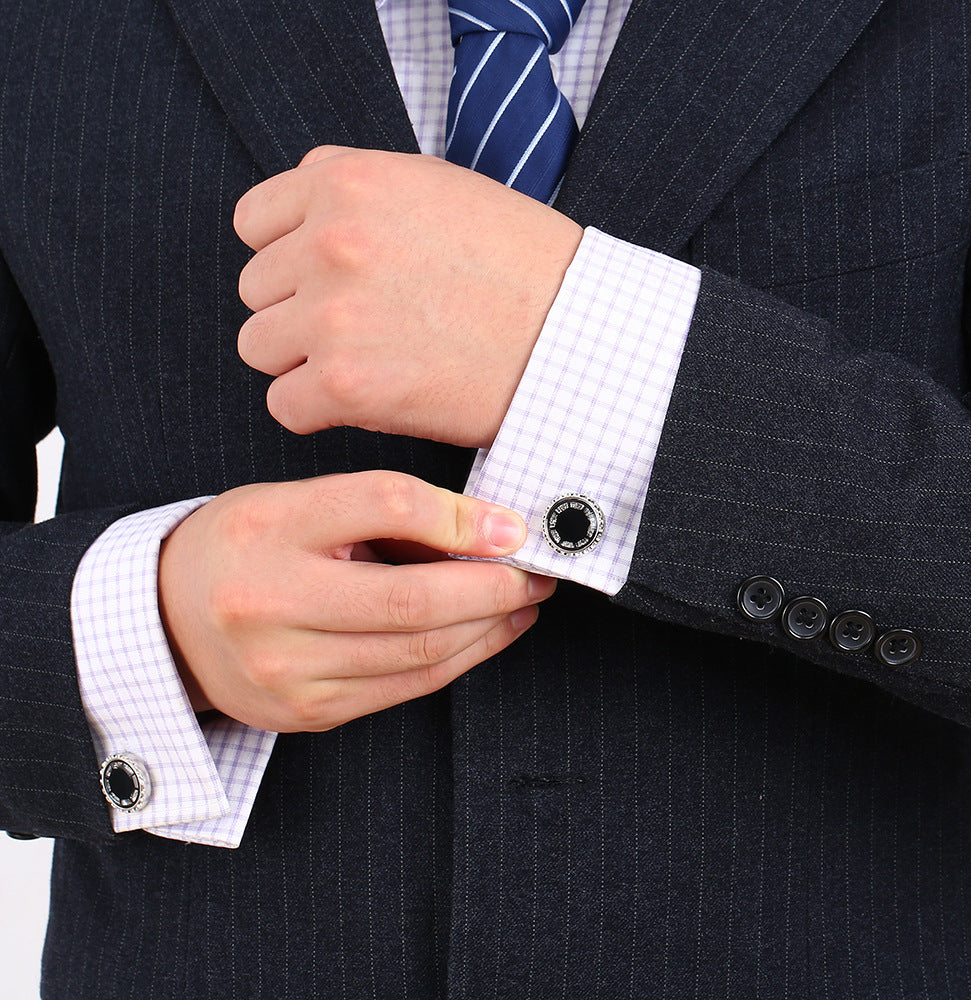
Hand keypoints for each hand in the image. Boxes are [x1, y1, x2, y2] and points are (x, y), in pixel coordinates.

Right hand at [158, 471, 555, 731]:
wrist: (168, 622)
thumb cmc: (245, 547)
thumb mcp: (297, 503)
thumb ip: (381, 508)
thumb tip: (486, 530)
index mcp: (270, 527)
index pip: (383, 505)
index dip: (462, 517)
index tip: (513, 526)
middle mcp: (271, 604)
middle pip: (412, 600)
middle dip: (495, 587)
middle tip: (537, 573)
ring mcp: (288, 670)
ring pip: (420, 654)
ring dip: (490, 627)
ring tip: (523, 602)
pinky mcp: (308, 712)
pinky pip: (406, 688)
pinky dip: (462, 660)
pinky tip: (490, 634)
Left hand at [233, 146, 583, 448]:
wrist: (576, 335)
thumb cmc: (520, 266)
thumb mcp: (436, 188)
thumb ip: (355, 192)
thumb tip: (295, 219)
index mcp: (347, 182)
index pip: (253, 222)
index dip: (288, 256)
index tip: (328, 282)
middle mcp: (329, 242)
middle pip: (257, 290)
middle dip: (300, 311)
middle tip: (364, 329)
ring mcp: (334, 315)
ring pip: (260, 348)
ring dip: (304, 362)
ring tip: (368, 365)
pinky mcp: (347, 385)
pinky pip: (284, 406)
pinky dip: (318, 412)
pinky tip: (369, 401)